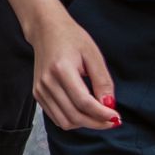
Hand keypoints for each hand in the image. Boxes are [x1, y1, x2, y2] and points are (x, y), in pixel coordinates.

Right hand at [29, 2, 119, 131]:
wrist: (45, 30)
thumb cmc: (70, 38)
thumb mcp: (93, 54)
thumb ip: (102, 81)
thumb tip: (109, 105)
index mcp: (61, 69)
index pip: (84, 102)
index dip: (102, 114)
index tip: (116, 117)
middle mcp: (47, 82)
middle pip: (74, 116)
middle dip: (96, 123)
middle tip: (112, 121)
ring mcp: (40, 90)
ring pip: (64, 121)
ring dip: (85, 124)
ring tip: (99, 117)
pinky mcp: (38, 94)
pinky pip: (57, 117)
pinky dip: (73, 120)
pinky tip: (85, 113)